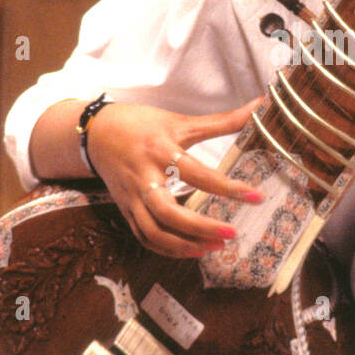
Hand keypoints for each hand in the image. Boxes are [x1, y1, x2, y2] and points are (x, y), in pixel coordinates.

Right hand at [86, 99, 263, 257]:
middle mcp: (144, 177)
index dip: (227, 187)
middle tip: (231, 233)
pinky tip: (192, 249)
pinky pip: (145, 237)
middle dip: (200, 227)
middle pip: (168, 211)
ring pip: (153, 230)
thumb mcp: (180, 121)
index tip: (255, 196)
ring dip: (184, 245)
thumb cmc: (140, 124)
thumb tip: (259, 105)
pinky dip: (167, 249)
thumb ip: (222, 120)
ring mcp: (132, 197)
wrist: (94, 133)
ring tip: (215, 246)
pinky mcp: (125, 210)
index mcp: (160, 151)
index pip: (197, 173)